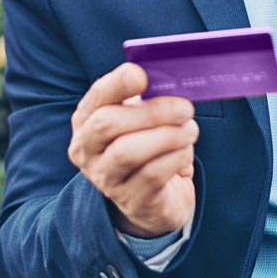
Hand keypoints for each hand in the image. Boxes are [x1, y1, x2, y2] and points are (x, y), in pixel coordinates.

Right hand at [67, 62, 198, 236]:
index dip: (116, 84)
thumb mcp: (142, 120)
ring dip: (168, 136)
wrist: (159, 199)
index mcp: (86, 121)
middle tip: (185, 107)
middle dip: (151, 112)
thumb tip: (169, 77)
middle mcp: (86, 150)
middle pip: (107, 124)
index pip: (96, 97)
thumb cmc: (150, 147)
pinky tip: (185, 152)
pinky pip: (152, 174)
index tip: (142, 76)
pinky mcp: (131, 201)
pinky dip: (175, 157)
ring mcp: (105, 179)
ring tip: (189, 130)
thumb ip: (148, 98)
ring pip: (128, 152)